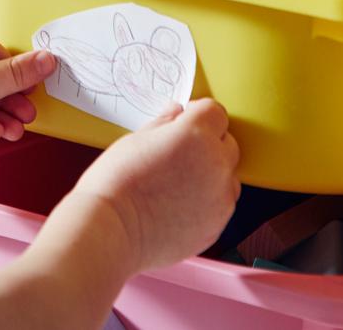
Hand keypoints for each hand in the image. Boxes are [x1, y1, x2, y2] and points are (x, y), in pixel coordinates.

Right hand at [74, 99, 239, 274]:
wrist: (114, 229)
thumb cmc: (118, 182)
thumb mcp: (137, 139)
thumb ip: (165, 123)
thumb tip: (177, 113)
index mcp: (196, 135)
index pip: (215, 112)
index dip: (199, 113)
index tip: (186, 120)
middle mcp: (216, 165)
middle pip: (227, 143)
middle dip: (209, 142)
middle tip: (181, 151)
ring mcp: (220, 199)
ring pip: (228, 176)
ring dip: (212, 173)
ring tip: (180, 181)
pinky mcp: (217, 227)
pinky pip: (221, 205)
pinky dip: (208, 201)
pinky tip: (180, 203)